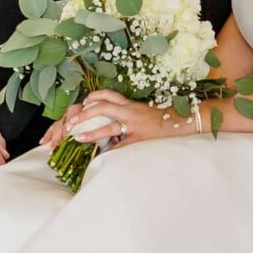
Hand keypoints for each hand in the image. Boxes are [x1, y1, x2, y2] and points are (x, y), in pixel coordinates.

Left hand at [50, 90, 182, 152]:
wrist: (181, 121)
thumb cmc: (161, 118)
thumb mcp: (142, 112)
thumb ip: (126, 115)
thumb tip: (110, 124)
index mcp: (129, 104)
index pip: (107, 95)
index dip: (92, 98)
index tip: (81, 104)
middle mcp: (129, 111)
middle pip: (102, 108)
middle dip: (84, 115)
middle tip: (71, 123)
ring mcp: (134, 125)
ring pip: (108, 127)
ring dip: (91, 133)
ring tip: (78, 138)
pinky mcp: (139, 138)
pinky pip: (121, 146)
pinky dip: (110, 151)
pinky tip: (101, 157)